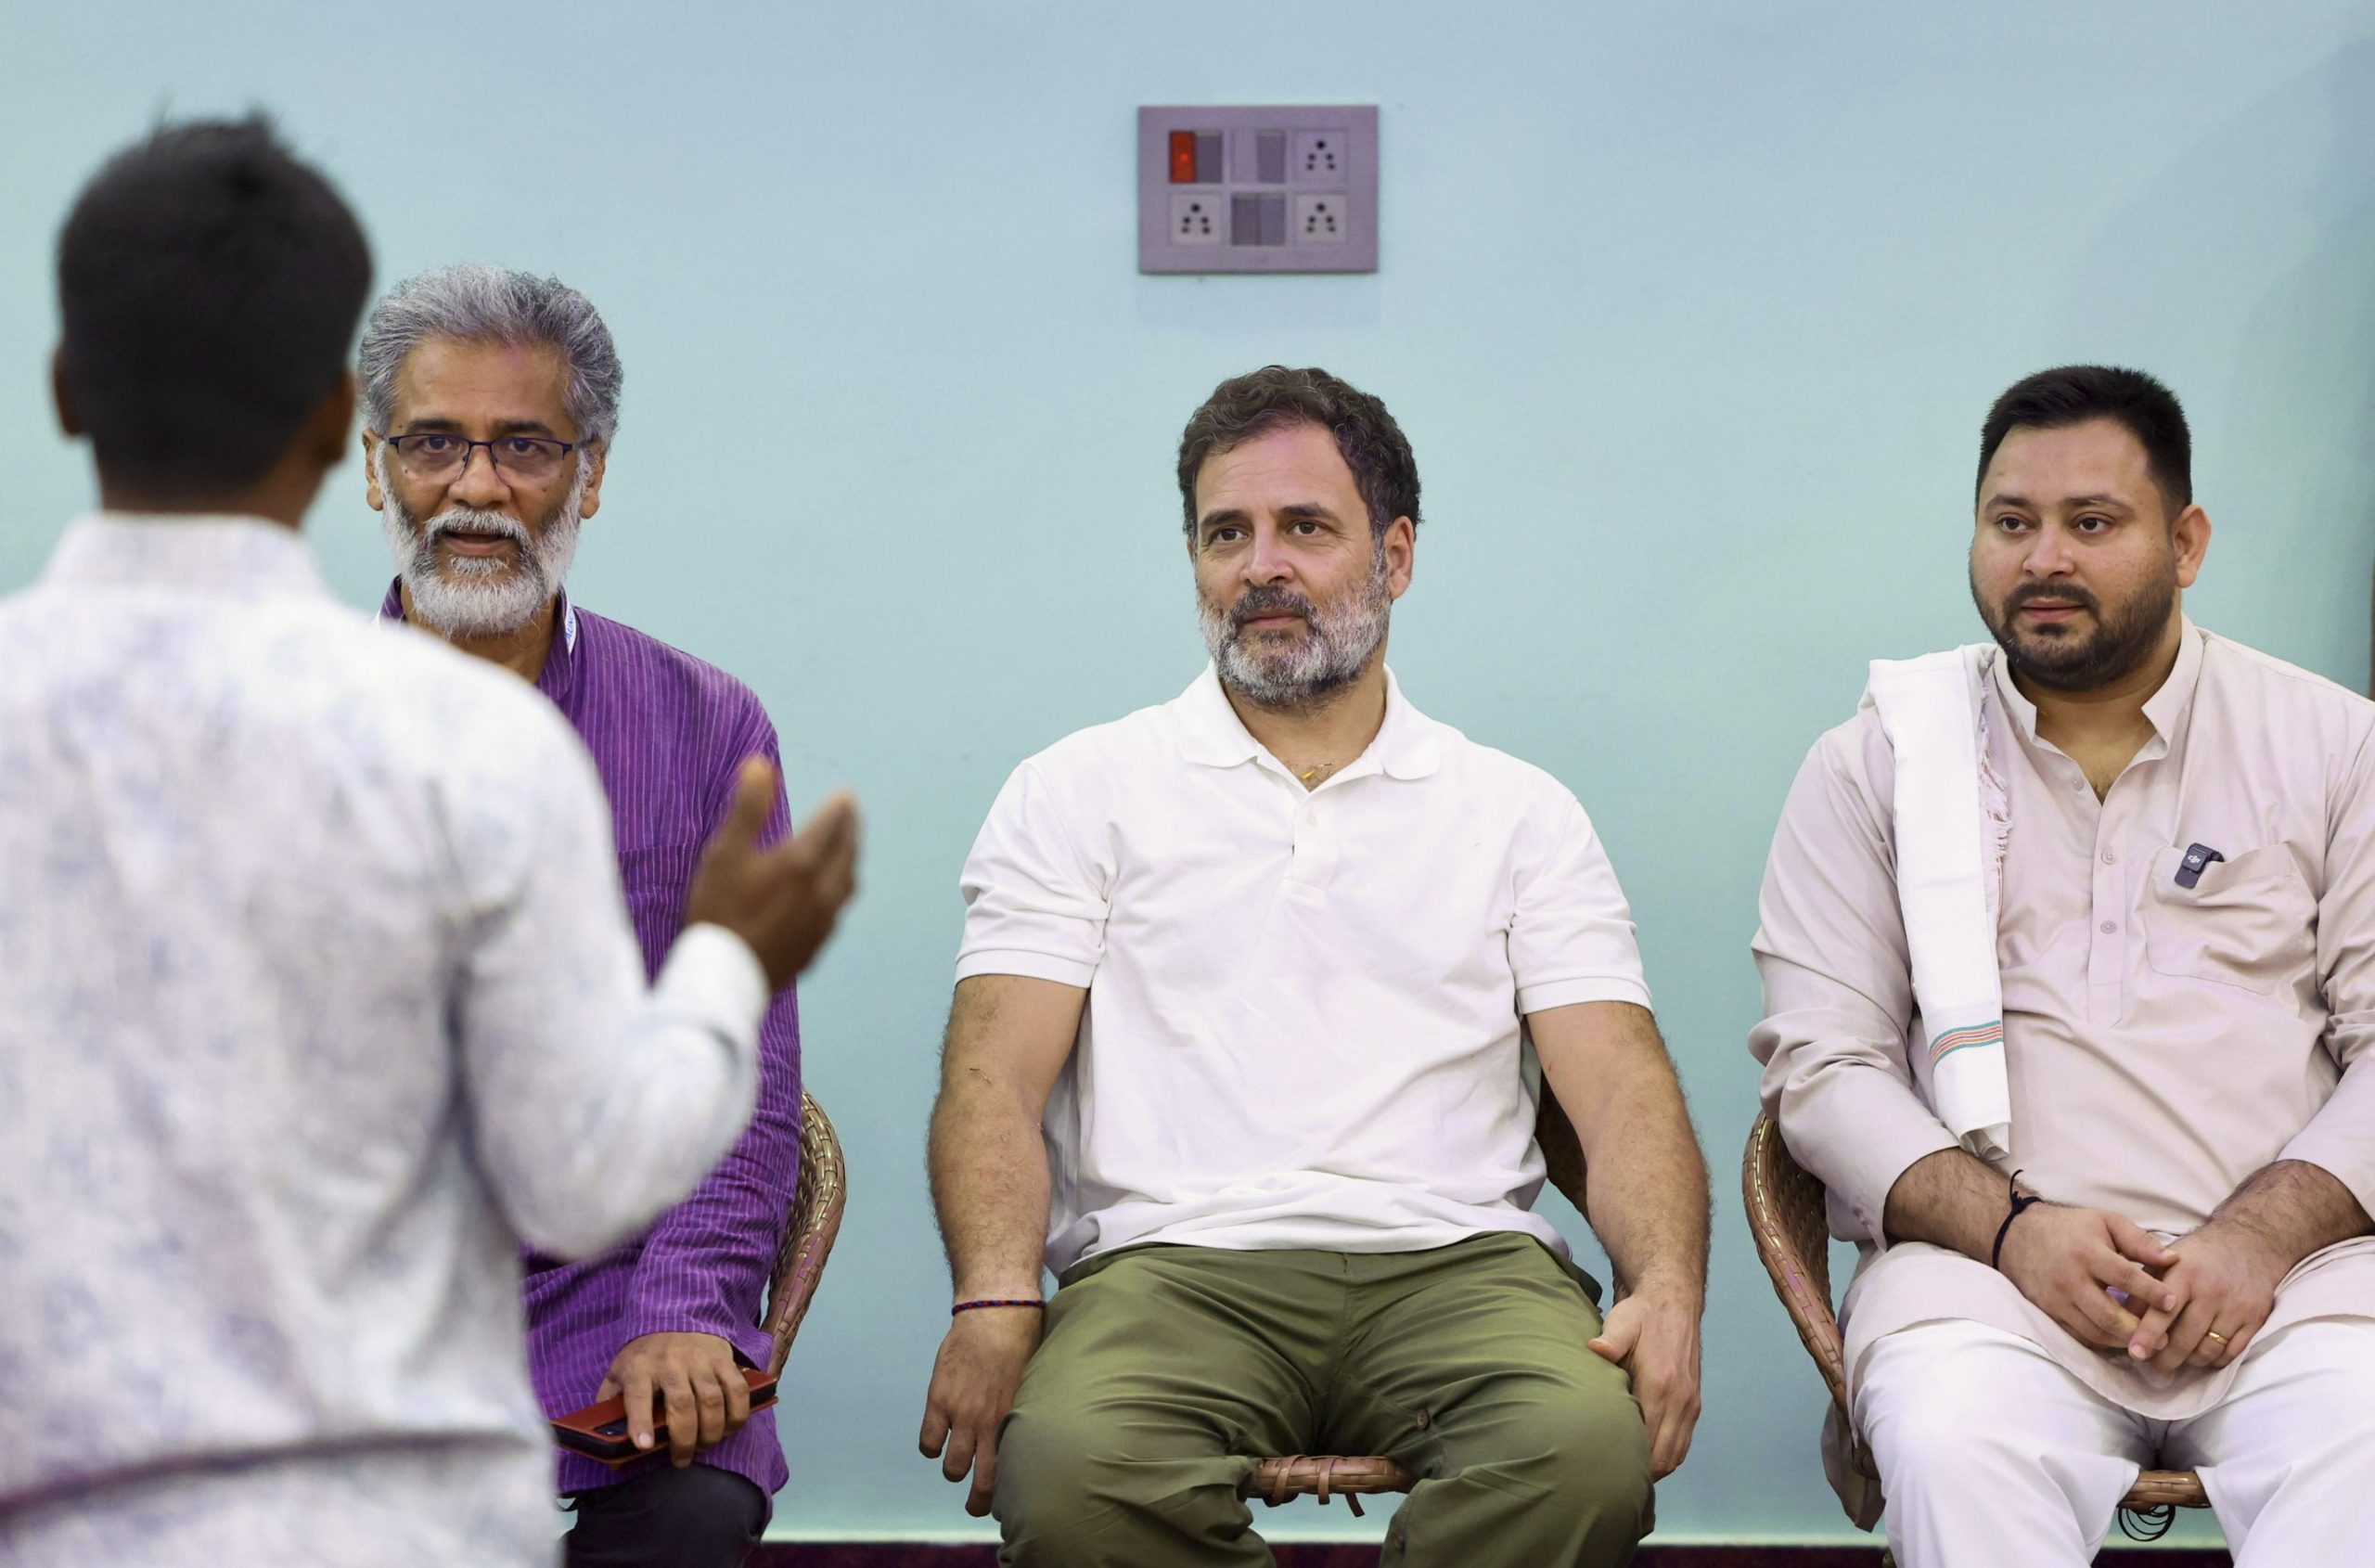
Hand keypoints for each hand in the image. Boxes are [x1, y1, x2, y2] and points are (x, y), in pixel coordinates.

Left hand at [597, 1331, 751, 1467]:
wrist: (676, 1315)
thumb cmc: (644, 1356)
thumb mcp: (618, 1372)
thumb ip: (610, 1401)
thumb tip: (602, 1439)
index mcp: (639, 1368)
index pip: (638, 1396)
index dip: (641, 1422)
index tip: (644, 1445)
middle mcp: (671, 1363)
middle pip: (682, 1404)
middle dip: (685, 1439)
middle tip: (683, 1460)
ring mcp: (700, 1360)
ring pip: (712, 1399)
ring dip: (711, 1431)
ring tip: (705, 1445)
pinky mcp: (723, 1358)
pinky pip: (737, 1388)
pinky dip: (738, 1412)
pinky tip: (730, 1427)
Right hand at [684, 761, 859, 989]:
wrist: (722, 978)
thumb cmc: (718, 911)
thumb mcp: (724, 853)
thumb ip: (747, 808)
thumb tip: (761, 764)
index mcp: (802, 864)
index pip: (833, 826)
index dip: (840, 808)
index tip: (846, 795)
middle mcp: (822, 892)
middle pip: (848, 854)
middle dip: (851, 831)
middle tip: (850, 818)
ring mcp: (822, 923)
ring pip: (848, 885)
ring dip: (849, 862)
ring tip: (846, 851)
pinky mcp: (815, 947)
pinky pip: (837, 912)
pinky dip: (838, 892)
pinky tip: (827, 896)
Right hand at [918, 1307, 1042, 1516]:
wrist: (997, 1312)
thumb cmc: (1023, 1343)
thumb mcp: (1035, 1382)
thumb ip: (1027, 1412)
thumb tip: (1031, 1436)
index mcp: (1016, 1420)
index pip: (1011, 1472)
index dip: (1006, 1493)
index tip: (1007, 1500)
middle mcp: (988, 1423)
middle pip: (981, 1482)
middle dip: (978, 1501)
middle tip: (976, 1505)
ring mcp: (961, 1413)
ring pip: (953, 1467)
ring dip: (955, 1470)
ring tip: (957, 1466)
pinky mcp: (939, 1399)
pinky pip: (928, 1442)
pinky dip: (931, 1446)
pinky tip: (938, 1439)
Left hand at [1587, 1287, 1702, 1478]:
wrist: (1672, 1301)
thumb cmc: (1641, 1315)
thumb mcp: (1622, 1322)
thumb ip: (1610, 1340)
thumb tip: (1594, 1349)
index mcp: (1661, 1385)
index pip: (1648, 1440)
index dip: (1630, 1460)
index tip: (1608, 1469)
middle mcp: (1680, 1399)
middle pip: (1663, 1455)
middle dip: (1641, 1471)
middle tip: (1612, 1478)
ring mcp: (1690, 1402)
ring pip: (1676, 1453)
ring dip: (1655, 1466)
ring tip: (1628, 1473)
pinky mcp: (1694, 1402)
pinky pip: (1683, 1442)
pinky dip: (1668, 1455)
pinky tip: (1649, 1458)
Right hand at [1996, 1203, 2179, 1350]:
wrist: (2016, 1235)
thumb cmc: (2069, 1227)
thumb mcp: (2105, 1222)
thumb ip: (2139, 1241)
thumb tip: (2173, 1260)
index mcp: (2087, 1253)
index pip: (2125, 1278)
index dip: (2151, 1292)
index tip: (2172, 1301)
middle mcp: (2070, 1280)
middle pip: (2109, 1315)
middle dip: (2139, 1330)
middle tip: (2165, 1338)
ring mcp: (2056, 1300)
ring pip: (2095, 1332)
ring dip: (2123, 1341)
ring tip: (2146, 1342)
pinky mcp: (2048, 1313)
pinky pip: (2079, 1336)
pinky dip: (2102, 1342)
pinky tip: (2119, 1339)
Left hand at [2125, 1221, 2286, 1371]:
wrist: (2248, 1243)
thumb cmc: (2198, 1255)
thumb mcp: (2166, 1261)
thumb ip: (2144, 1287)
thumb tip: (2123, 1316)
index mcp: (2185, 1274)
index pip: (2163, 1311)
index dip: (2148, 1335)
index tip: (2135, 1354)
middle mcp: (2212, 1292)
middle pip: (2185, 1339)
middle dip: (2165, 1358)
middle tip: (2153, 1364)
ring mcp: (2236, 1308)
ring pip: (2208, 1350)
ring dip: (2189, 1361)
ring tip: (2176, 1359)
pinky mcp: (2255, 1320)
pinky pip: (2231, 1353)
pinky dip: (2214, 1360)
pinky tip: (2201, 1355)